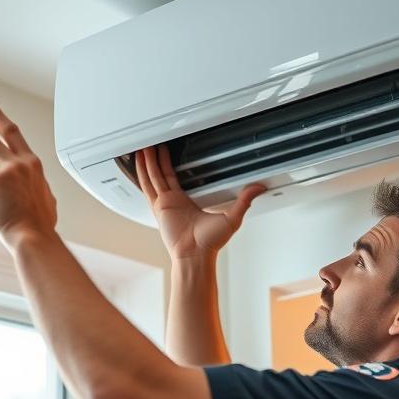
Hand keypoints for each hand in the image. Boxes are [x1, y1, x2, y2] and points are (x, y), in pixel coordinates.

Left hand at [0, 95, 56, 251]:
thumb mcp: (44, 202)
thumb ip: (36, 190)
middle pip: (3, 132)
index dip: (1, 122)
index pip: (16, 137)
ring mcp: (10, 170)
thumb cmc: (38, 226)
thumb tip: (34, 193)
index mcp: (36, 167)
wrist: (33, 236)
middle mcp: (24, 164)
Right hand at [135, 145, 266, 260]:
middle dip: (156, 158)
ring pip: (153, 176)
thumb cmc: (209, 243)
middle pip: (161, 174)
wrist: (196, 254)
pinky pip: (148, 185)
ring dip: (147, 161)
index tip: (169, 152)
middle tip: (154, 143)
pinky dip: (142, 171)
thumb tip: (258, 189)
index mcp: (185, 202)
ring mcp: (164, 203)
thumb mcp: (232, 217)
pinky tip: (140, 160)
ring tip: (145, 146)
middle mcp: (172, 202)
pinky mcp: (159, 206)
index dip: (170, 164)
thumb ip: (244, 201)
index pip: (174, 178)